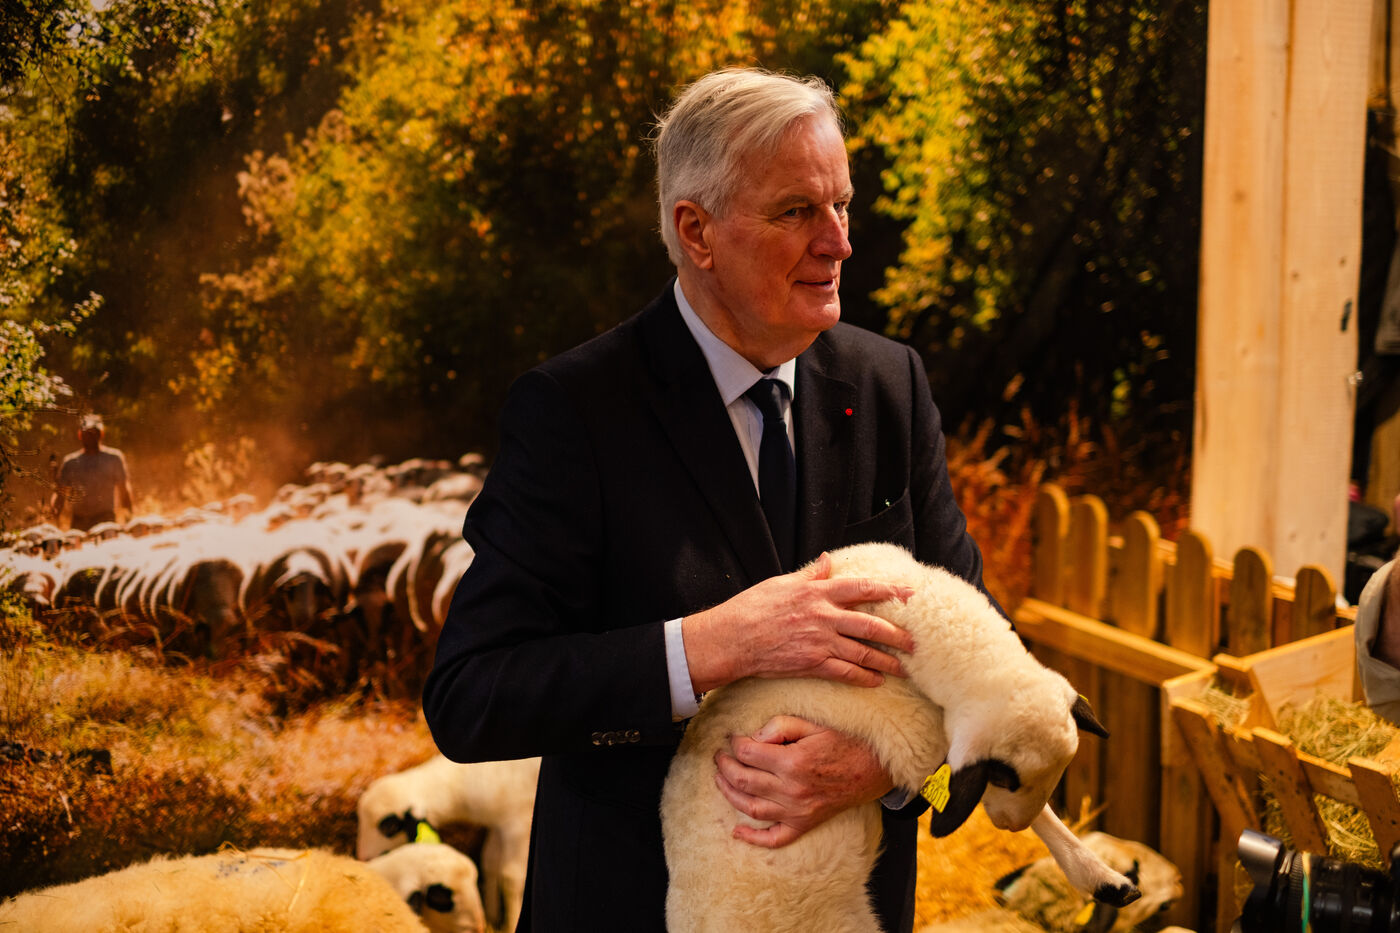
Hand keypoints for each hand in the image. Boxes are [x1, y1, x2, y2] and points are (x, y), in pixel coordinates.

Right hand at [682, 552, 914, 692]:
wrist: (731, 639)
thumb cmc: (751, 608)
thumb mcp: (781, 583)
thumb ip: (809, 575)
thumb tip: (828, 560)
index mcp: (816, 592)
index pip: (861, 588)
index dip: (888, 591)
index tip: (908, 594)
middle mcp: (823, 616)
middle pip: (870, 625)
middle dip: (896, 634)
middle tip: (915, 642)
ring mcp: (819, 642)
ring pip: (862, 652)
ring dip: (886, 661)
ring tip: (904, 666)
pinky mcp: (812, 664)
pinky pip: (845, 672)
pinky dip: (864, 677)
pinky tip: (877, 681)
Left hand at [714, 715, 892, 847]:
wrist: (874, 768)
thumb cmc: (844, 742)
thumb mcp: (812, 724)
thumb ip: (780, 726)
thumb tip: (754, 737)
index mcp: (792, 762)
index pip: (748, 753)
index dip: (734, 743)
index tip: (731, 737)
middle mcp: (791, 790)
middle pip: (744, 780)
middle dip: (725, 766)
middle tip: (719, 756)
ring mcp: (797, 811)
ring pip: (751, 808)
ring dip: (729, 794)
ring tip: (720, 779)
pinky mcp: (804, 824)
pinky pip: (775, 838)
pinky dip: (754, 839)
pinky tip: (737, 832)